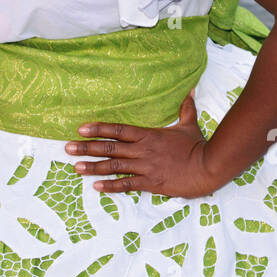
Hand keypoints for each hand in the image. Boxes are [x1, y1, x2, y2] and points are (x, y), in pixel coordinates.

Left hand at [65, 91, 220, 198]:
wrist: (209, 167)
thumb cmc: (198, 146)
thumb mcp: (189, 124)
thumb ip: (185, 107)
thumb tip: (190, 90)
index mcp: (148, 135)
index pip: (118, 129)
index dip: (98, 128)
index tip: (80, 128)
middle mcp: (143, 150)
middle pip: (110, 147)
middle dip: (87, 147)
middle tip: (67, 148)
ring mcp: (146, 167)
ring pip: (114, 166)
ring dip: (93, 167)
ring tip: (75, 167)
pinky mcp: (152, 183)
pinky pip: (128, 184)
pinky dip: (112, 186)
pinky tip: (97, 187)